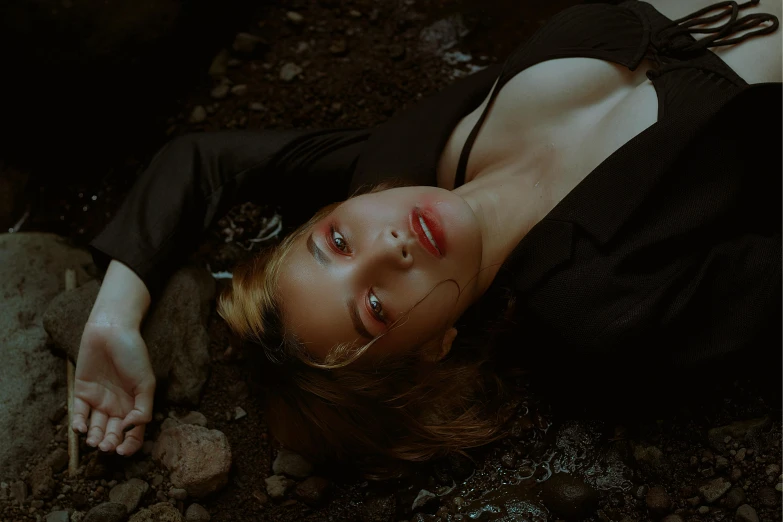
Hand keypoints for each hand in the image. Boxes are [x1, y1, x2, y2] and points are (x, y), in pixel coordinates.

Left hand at [70, 259, 153, 455]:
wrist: (112, 331)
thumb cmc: (133, 354)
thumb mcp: (146, 382)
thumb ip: (143, 408)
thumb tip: (133, 428)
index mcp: (135, 404)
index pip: (133, 433)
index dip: (129, 445)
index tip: (123, 451)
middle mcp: (117, 406)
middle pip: (113, 433)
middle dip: (110, 443)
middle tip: (106, 446)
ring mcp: (99, 400)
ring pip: (95, 427)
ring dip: (94, 437)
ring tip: (94, 441)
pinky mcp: (81, 393)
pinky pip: (78, 414)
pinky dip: (78, 424)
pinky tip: (81, 429)